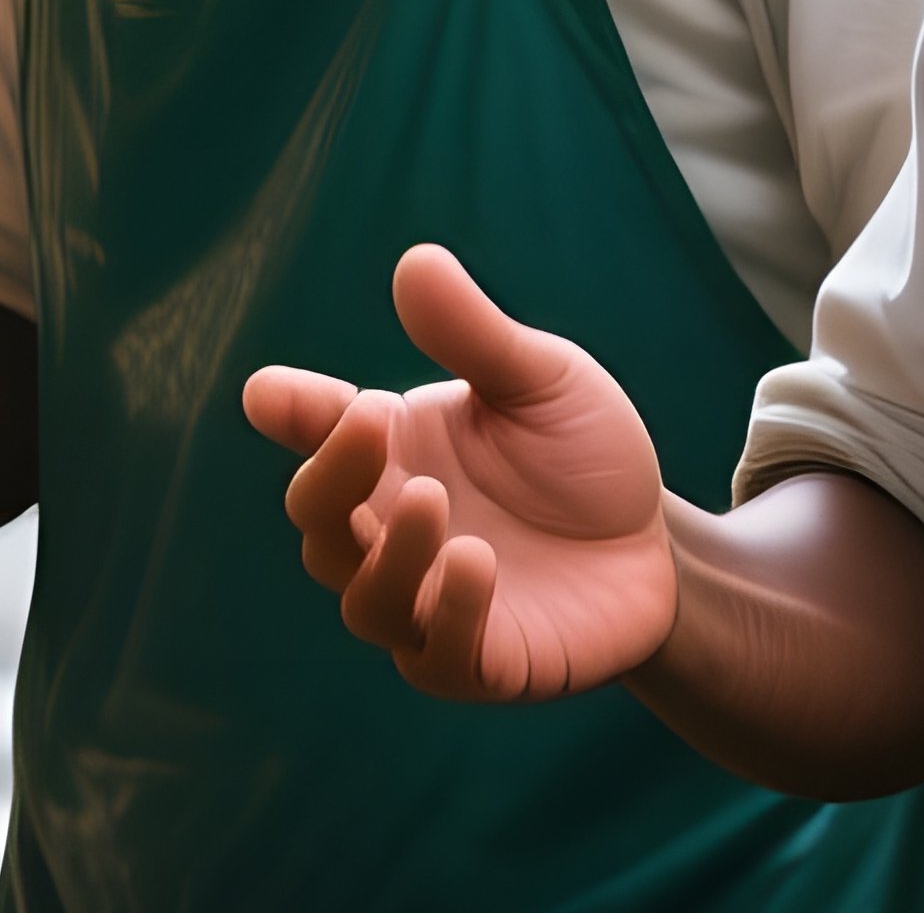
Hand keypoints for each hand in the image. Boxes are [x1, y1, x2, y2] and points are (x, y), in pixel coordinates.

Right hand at [244, 244, 675, 702]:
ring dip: (388, 555)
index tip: (267, 394)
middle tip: (372, 426)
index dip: (290, 413)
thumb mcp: (539, 380)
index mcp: (392, 452)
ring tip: (435, 503)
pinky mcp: (481, 662)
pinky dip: (445, 615)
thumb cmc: (580, 454)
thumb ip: (474, 334)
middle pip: (319, 521)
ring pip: (364, 599)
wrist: (656, 544)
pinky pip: (436, 656)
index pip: (318, 432)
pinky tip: (476, 567)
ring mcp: (428, 600)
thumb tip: (415, 261)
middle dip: (331, 478)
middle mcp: (391, 529)